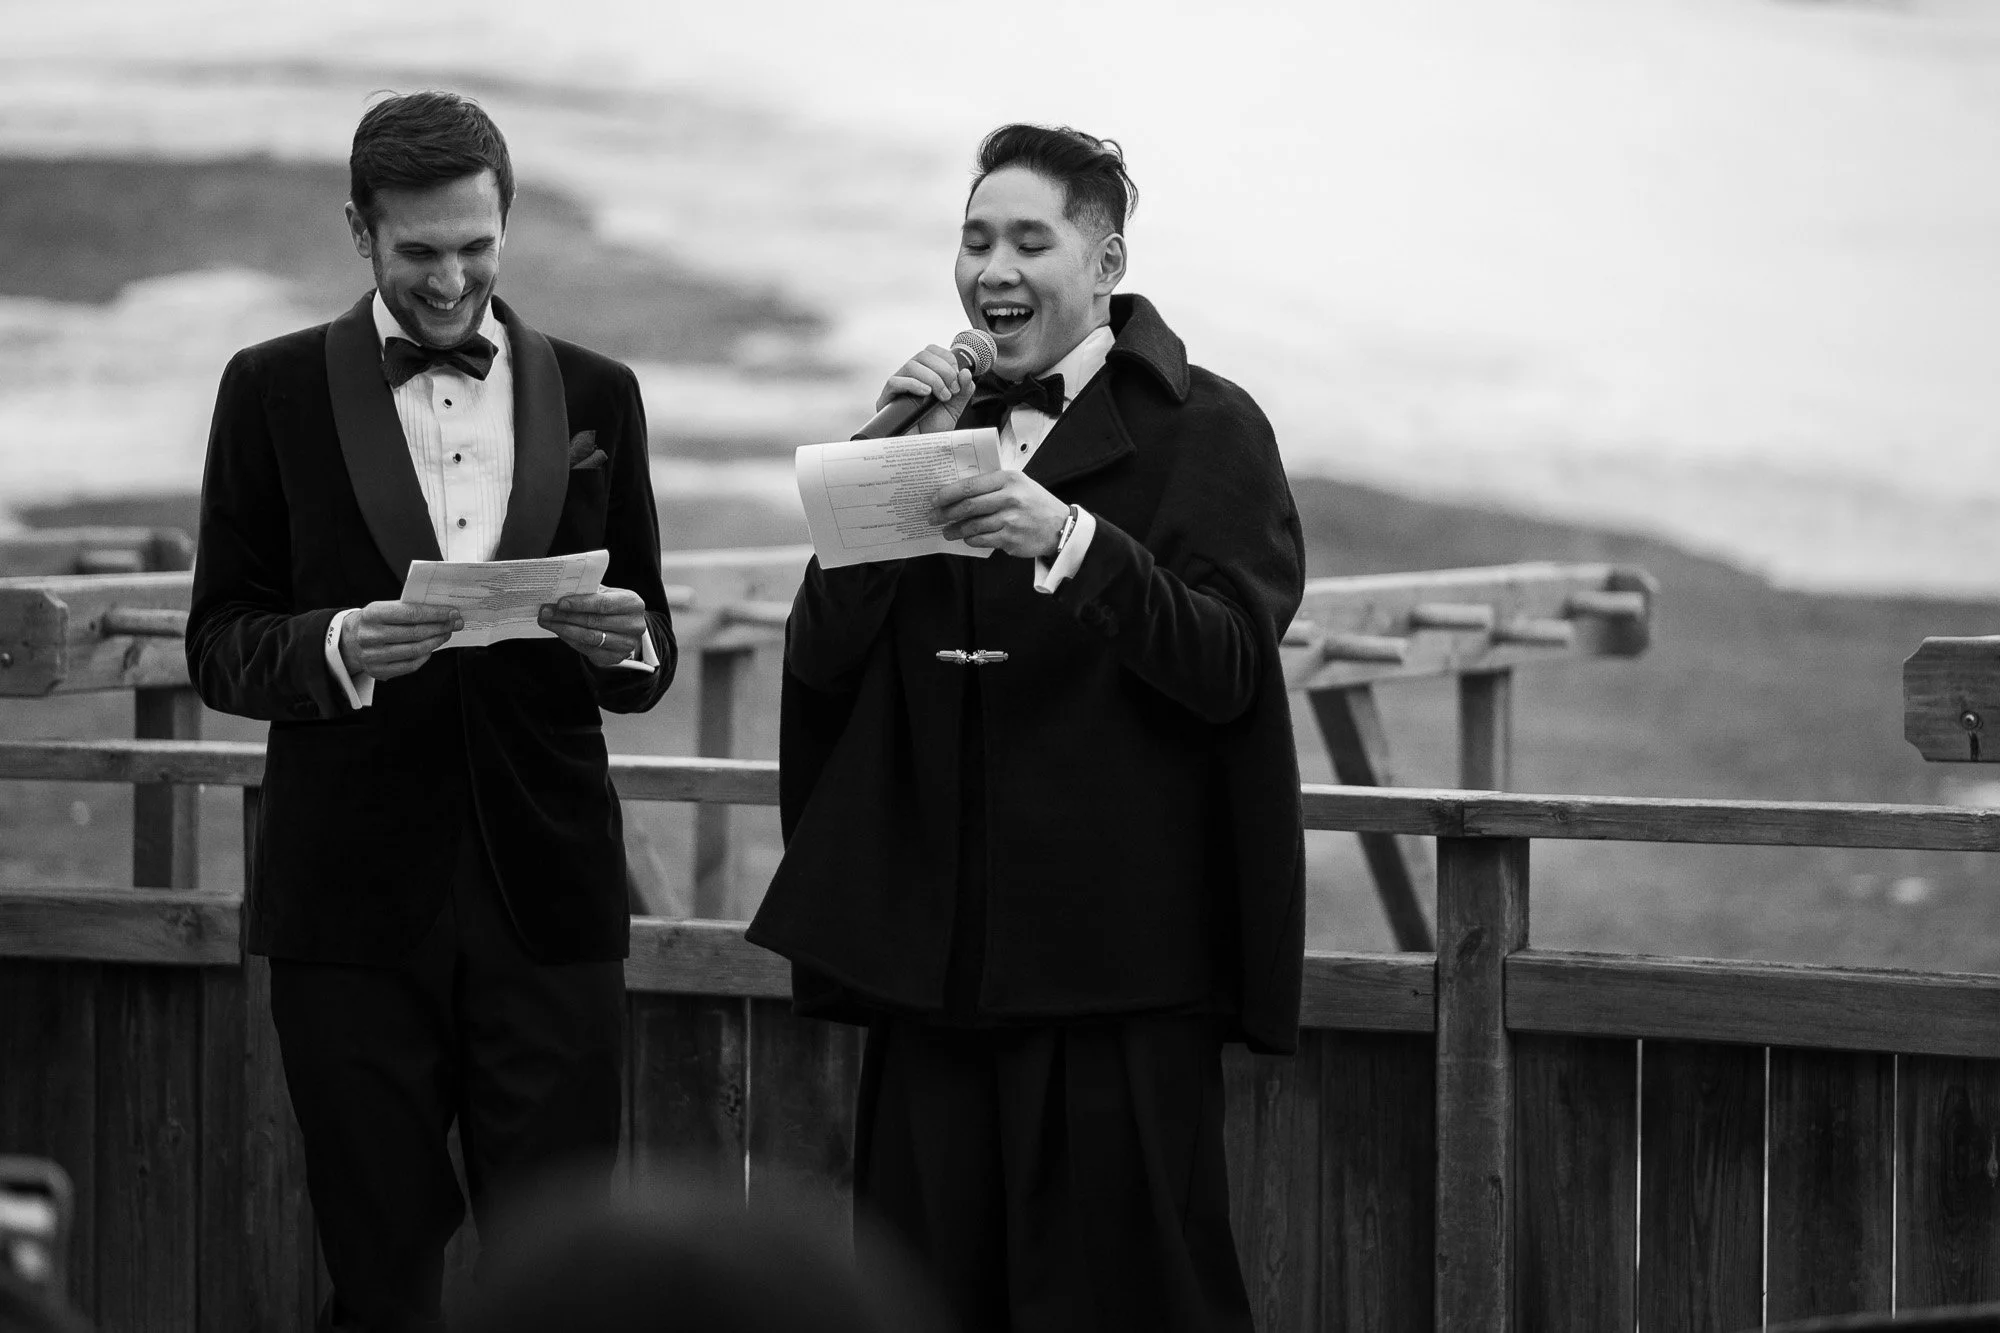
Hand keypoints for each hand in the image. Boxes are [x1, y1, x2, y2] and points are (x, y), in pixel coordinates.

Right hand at [340, 600, 461, 680]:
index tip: (452, 613)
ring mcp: (373, 656)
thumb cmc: (373, 621)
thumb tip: (442, 612)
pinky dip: (425, 656)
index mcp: (372, 614)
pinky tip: (431, 648)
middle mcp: (370, 636)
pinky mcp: (378, 671)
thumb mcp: (383, 608)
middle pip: (415, 633)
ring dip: (436, 642)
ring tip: (446, 634)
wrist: (348, 640)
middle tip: (455, 624)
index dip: (435, 614)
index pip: (411, 613)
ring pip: (415, 650)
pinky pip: (410, 665)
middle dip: (440, 627)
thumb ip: (407, 609)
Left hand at [538, 587, 648, 667]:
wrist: (626, 627)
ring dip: (564, 629)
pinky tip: (559, 632)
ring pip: (589, 637)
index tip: (560, 603)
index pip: (604, 604)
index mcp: (633, 604)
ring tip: (547, 622)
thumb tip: (559, 592)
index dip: (580, 603)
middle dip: (566, 616)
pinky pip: (587, 649)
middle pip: (594, 621)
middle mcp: (634, 625)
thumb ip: (589, 592)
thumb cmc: (612, 606)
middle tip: (545, 612)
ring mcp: (626, 644)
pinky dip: (570, 640)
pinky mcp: (615, 658)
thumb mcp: (607, 594)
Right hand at [880, 345, 975, 435]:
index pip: (931, 351)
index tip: (957, 376)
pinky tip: (926, 394)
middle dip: (943, 370)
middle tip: (952, 389)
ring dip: (932, 378)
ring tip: (941, 396)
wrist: (922, 451)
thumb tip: (965, 372)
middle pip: (922, 355)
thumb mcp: (955, 408)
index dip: (946, 358)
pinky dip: (913, 384)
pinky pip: (895, 382)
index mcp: (924, 375)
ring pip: (911, 365)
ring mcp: (897, 388)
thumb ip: (963, 390)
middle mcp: (909, 377)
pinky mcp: (886, 399)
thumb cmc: (934, 429)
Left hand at [931, 471, 1069, 559]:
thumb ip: (993, 484)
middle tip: (932, 517)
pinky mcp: (1010, 539)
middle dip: (945, 513)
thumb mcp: (1019, 483)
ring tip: (947, 531)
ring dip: (955, 530)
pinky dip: (970, 539)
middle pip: (968, 506)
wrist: (1060, 527)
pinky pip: (982, 540)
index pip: (970, 486)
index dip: (948, 493)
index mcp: (1009, 479)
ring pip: (972, 525)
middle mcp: (1009, 498)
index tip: (934, 499)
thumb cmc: (1035, 503)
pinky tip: (966, 538)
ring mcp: (1010, 520)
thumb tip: (959, 492)